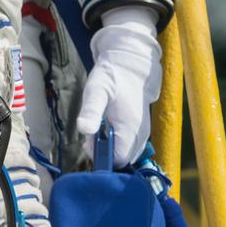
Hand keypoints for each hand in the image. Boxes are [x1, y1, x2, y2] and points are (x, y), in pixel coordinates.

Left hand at [76, 6, 161, 167]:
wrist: (129, 65)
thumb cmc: (111, 77)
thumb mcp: (96, 90)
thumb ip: (91, 110)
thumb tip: (84, 129)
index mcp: (130, 129)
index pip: (116, 161)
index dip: (100, 155)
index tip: (90, 137)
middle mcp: (140, 136)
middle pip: (119, 161)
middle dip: (103, 151)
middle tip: (94, 128)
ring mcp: (141, 135)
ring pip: (122, 154)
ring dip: (108, 145)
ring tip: (102, 123)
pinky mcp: (139, 132)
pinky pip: (125, 147)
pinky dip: (114, 141)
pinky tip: (108, 124)